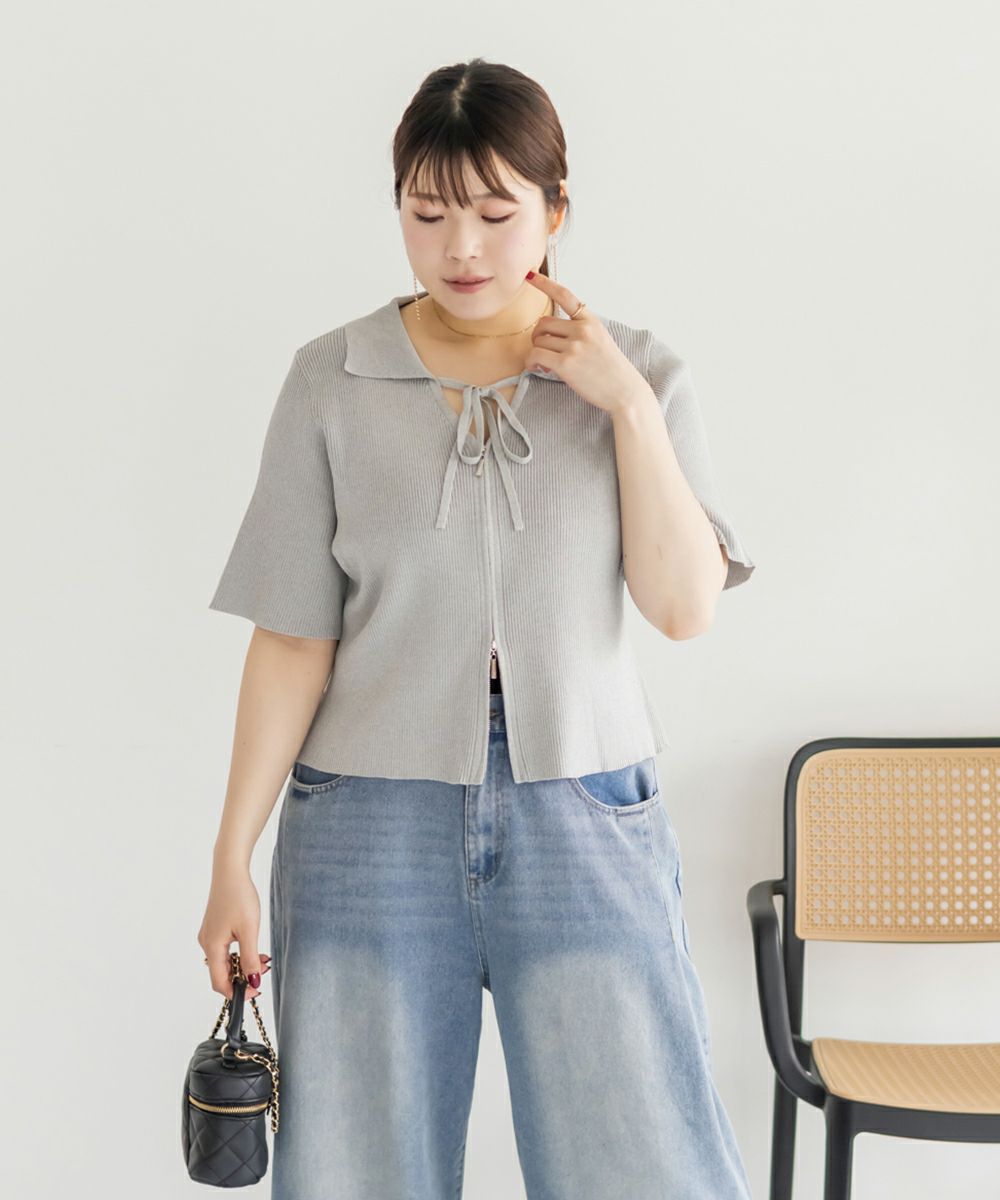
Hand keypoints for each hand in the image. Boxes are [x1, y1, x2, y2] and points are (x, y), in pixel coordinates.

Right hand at [198, 864, 272, 1000]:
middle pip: (221, 973)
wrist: (230, 871)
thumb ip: (250, 958)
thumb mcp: (249, 930)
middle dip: (242, 977)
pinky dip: (239, 953)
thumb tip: (252, 982)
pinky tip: (253, 947)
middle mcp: (206, 943)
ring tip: (263, 959)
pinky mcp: (214, 927)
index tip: (255, 991)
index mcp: (212, 947)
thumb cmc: (239, 897)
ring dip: (242, 965)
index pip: (219, 983)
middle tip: (264, 971)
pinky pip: (225, 949)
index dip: (237, 992)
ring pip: (225, 961)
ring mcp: (209, 935)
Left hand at [524, 272, 647, 414]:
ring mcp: (574, 346)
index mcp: (591, 321)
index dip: (544, 284)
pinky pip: (535, 355)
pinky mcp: (566, 363)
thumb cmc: (612, 371)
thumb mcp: (601, 340)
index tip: (530, 275)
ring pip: (538, 340)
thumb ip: (580, 331)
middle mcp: (583, 329)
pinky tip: (537, 368)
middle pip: (543, 323)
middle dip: (538, 337)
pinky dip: (531, 362)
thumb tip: (553, 334)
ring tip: (545, 364)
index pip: (565, 295)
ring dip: (536, 352)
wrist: (625, 392)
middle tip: (543, 350)